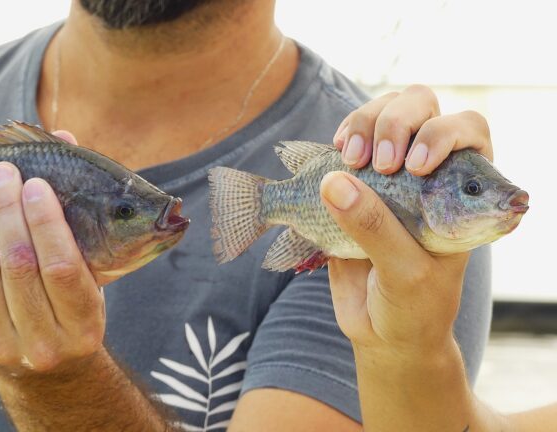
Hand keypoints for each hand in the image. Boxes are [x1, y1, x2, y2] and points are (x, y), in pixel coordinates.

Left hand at [0, 130, 105, 377]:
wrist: (44, 371)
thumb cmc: (73, 308)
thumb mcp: (95, 275)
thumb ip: (82, 213)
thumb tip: (66, 140)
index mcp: (84, 325)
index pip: (63, 268)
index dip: (46, 222)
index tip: (35, 183)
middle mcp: (43, 342)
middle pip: (18, 264)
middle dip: (6, 209)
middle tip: (2, 169)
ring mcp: (0, 343)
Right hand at [323, 91, 494, 351]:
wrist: (383, 333)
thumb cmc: (413, 306)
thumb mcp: (403, 272)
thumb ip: (374, 228)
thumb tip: (334, 181)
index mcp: (461, 190)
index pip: (467, 131)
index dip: (444, 132)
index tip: (416, 165)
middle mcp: (428, 173)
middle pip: (420, 107)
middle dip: (396, 120)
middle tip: (378, 162)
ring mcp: (388, 175)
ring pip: (381, 113)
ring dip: (364, 124)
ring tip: (349, 157)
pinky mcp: (353, 185)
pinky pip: (348, 144)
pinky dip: (340, 139)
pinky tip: (335, 156)